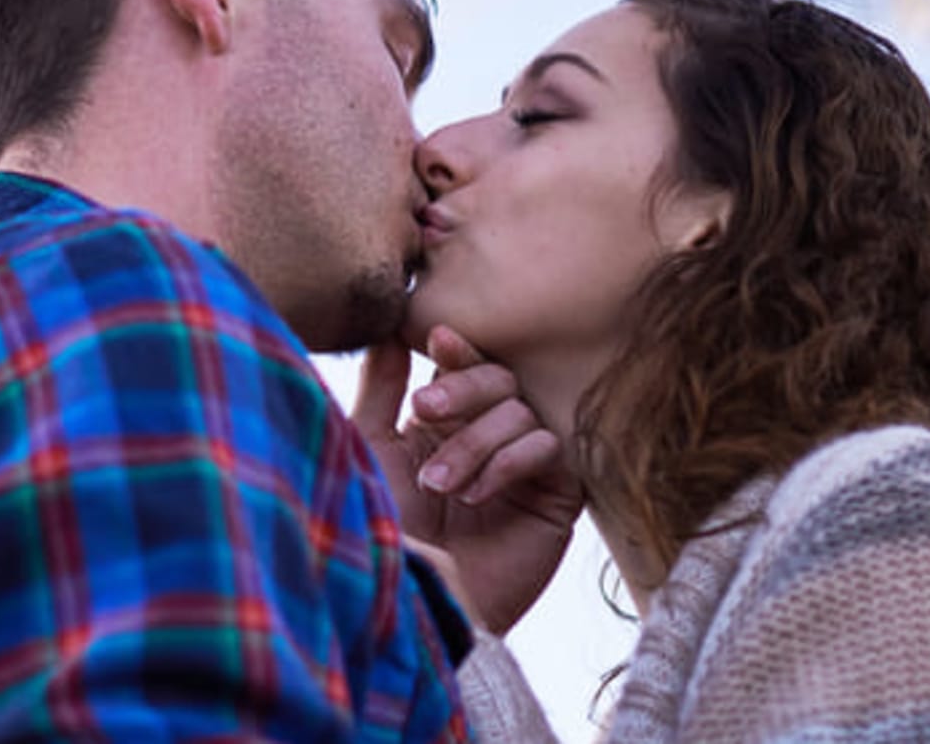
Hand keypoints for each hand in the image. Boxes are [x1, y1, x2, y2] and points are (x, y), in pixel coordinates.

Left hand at [352, 326, 583, 635]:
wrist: (414, 597)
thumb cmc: (381, 529)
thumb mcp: (371, 449)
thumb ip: (383, 389)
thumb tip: (390, 332)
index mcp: (447, 428)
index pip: (467, 369)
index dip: (458, 352)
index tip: (436, 340)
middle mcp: (489, 443)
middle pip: (501, 379)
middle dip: (464, 389)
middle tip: (427, 412)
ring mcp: (526, 470)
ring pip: (521, 411)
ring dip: (475, 442)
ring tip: (439, 485)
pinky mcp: (558, 499)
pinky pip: (550, 448)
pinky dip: (510, 462)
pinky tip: (477, 496)